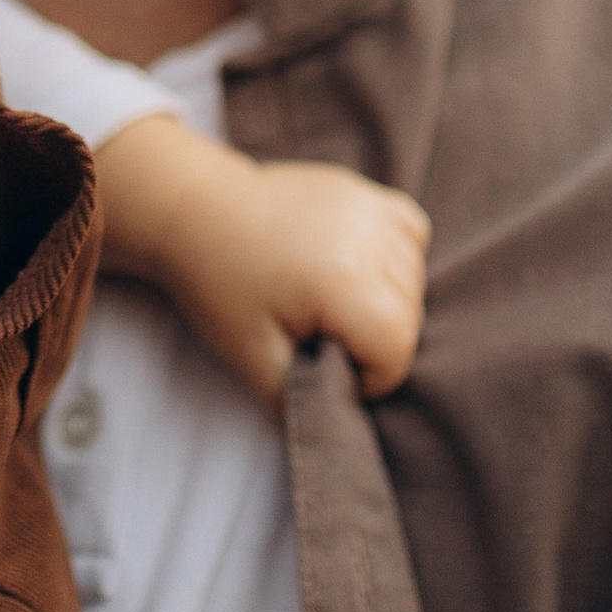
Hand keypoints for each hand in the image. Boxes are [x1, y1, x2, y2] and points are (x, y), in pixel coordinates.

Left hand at [97, 113, 431, 401]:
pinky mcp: (366, 190)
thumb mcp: (253, 358)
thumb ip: (302, 399)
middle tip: (319, 337)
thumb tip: (339, 421)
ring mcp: (371, 206)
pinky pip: (410, 234)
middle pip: (409, 318)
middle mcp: (370, 237)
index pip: (395, 352)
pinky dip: (395, 257)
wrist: (197, 213)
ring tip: (330, 302)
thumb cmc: (220, 286)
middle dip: (374, 343)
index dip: (366, 378)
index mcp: (344, 282)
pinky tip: (356, 267)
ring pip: (414, 279)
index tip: (324, 368)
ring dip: (385, 302)